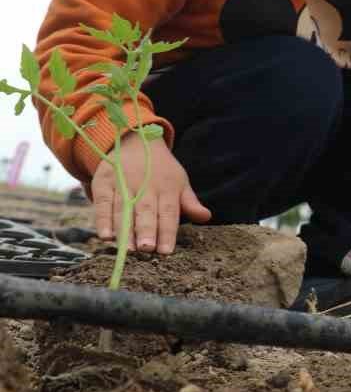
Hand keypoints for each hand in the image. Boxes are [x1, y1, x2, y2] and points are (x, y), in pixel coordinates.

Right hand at [91, 132, 211, 254]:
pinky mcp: (103, 182)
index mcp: (167, 187)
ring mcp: (123, 183)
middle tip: (147, 249)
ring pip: (124, 209)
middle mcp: (145, 185)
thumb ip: (190, 202)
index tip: (166, 251)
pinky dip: (102, 219)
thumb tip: (206, 216)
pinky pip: (102, 203)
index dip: (167, 232)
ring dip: (125, 230)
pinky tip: (105, 236)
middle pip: (146, 211)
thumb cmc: (161, 170)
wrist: (135, 141)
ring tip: (127, 249)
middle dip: (147, 230)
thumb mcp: (179, 181)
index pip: (169, 212)